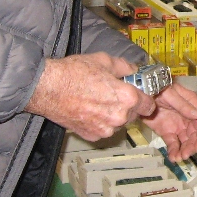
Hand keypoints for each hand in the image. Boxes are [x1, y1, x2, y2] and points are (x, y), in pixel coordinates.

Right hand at [25, 53, 154, 140]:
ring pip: (118, 123)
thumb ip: (125, 67)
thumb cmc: (74, 73)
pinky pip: (103, 129)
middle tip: (113, 94)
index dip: (145, 99)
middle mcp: (119, 117)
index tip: (140, 95)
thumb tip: (133, 70)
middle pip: (133, 114)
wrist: (47, 88)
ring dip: (113, 114)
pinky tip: (88, 109)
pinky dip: (99, 122)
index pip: (149, 106)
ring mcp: (105, 129)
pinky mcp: (92, 135)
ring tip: (97, 100)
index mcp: (127, 98)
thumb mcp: (104, 61)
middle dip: (127, 105)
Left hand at [142, 82, 196, 160]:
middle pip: (194, 134)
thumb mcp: (171, 94)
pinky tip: (173, 158)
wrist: (140, 90)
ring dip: (184, 150)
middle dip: (192, 146)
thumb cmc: (157, 87)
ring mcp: (177, 125)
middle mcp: (187, 117)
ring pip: (184, 141)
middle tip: (186, 155)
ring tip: (179, 158)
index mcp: (191, 105)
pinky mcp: (166, 131)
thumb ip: (183, 105)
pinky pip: (173, 143)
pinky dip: (173, 151)